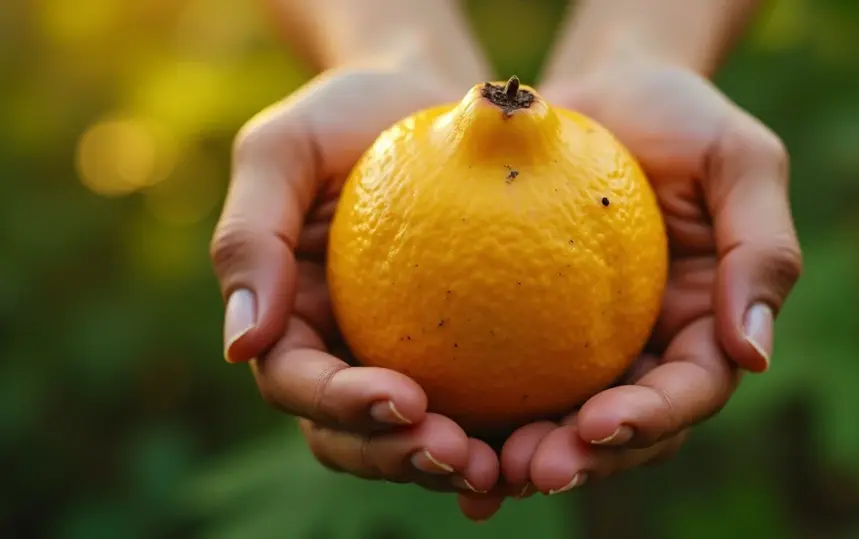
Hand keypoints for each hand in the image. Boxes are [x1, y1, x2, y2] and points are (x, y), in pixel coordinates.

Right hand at [210, 68, 501, 506]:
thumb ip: (249, 238)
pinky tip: (550, 435)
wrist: (433, 103)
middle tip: (460, 454)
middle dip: (398, 456)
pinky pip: (484, 401)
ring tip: (502, 464)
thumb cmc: (351, 115)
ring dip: (452, 463)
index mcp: (291, 320)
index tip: (404, 397)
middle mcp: (343, 353)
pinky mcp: (467, 355)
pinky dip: (506, 429)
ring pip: (417, 437)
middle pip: (355, 435)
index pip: (299, 383)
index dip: (341, 406)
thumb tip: (240, 346)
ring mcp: (405, 359)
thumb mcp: (283, 150)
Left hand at [461, 64, 802, 518]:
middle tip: (534, 468)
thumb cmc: (676, 116)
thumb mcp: (737, 160)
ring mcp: (582, 347)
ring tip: (480, 468)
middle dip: (584, 460)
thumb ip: (761, 250)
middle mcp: (645, 351)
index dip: (652, 421)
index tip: (600, 424)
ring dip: (523, 455)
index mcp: (704, 327)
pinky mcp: (524, 331)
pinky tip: (429, 423)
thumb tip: (755, 357)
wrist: (599, 93)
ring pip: (557, 420)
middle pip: (622, 431)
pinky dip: (475, 411)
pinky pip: (499, 378)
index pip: (689, 392)